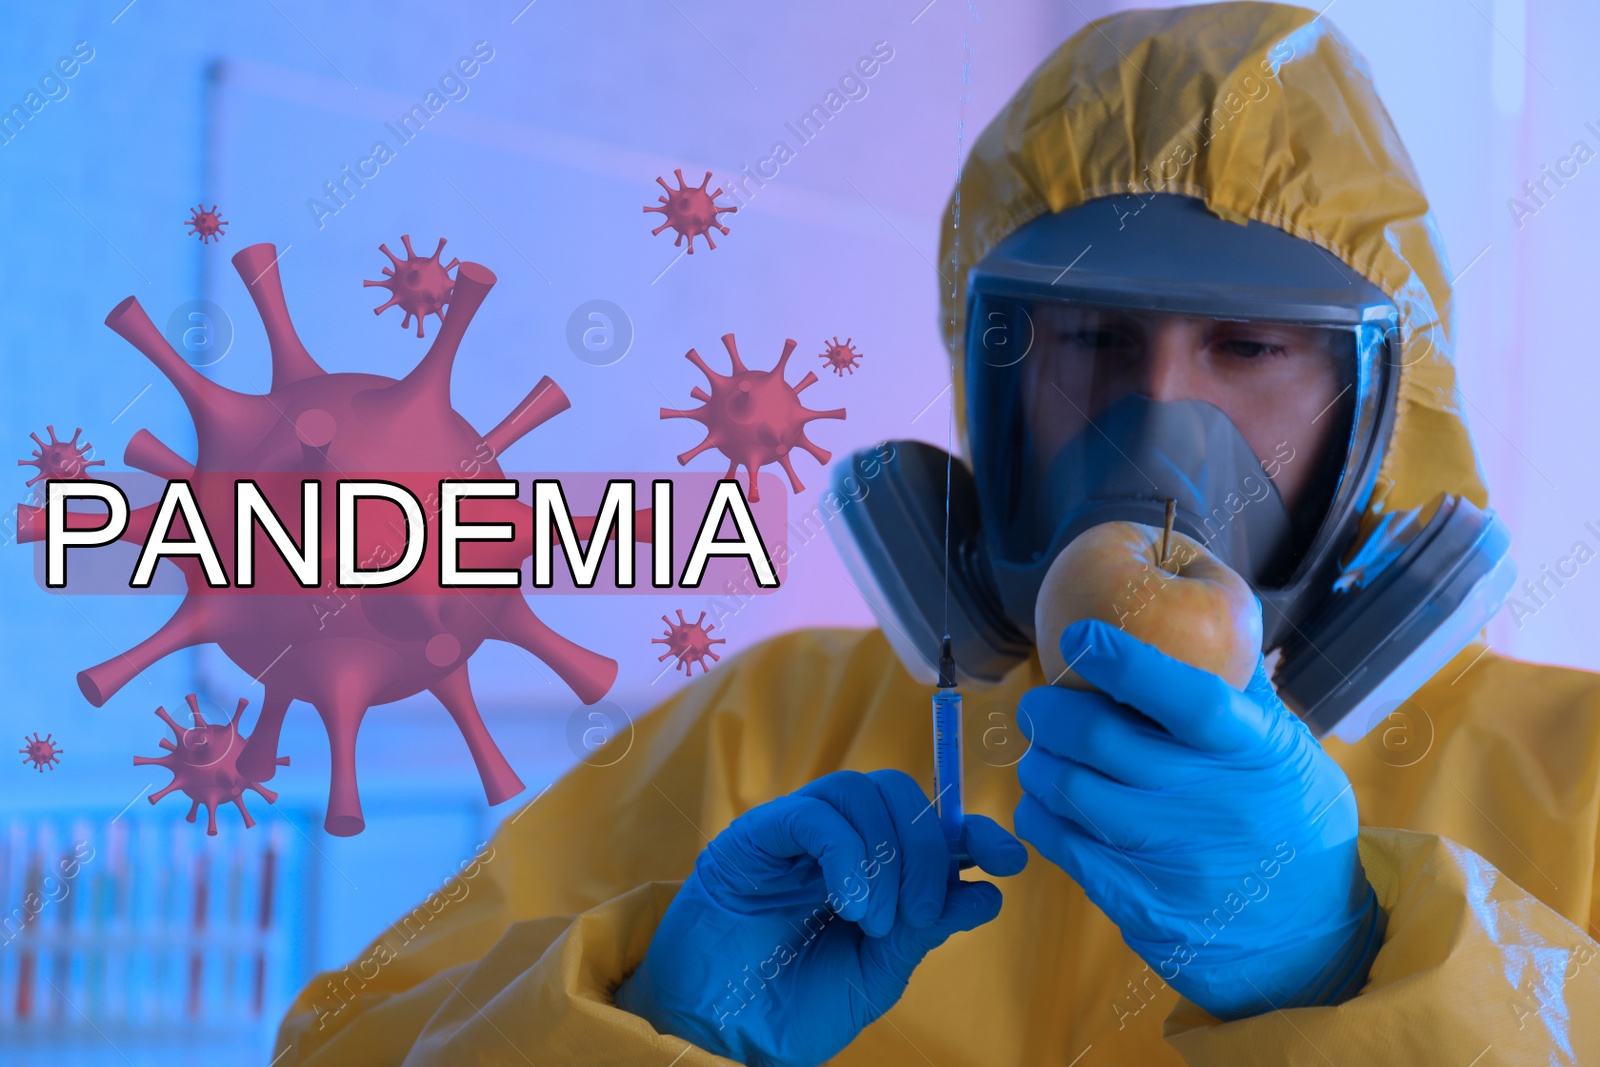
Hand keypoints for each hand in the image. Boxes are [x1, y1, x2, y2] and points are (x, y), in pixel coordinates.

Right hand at [616, 769, 1026, 1066]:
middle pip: (904, 798)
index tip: (1009, 859)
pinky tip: (851, 903)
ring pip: (864, 792)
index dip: (974, 832)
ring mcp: (797, 834)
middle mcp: (839, 842)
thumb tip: (988, 893)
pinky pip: (814, 814)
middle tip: (918, 914)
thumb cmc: (788, 1006)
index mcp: (874, 873)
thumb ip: (925, 931)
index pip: (932, 828)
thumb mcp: (875, 974)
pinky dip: (847, 853)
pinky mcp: (757, 835)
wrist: (713, 1031)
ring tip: (874, 920)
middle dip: (930, 851)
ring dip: (888, 856)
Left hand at [1014, 619, 1383, 1020]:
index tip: (1080, 638)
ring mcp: (1173, 859)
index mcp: (1255, 753)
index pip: (1187, 697)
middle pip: (1101, 738)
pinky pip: (1061, 844)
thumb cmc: (1295, 826)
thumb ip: (1242, 696)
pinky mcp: (1140, 902)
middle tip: (1038, 705)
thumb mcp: (1291, 754)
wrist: (1312, 940)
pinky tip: (1045, 802)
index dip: (1126, 662)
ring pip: (1068, 789)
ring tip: (1042, 754)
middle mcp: (1211, 804)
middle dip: (1049, 711)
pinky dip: (1039, 813)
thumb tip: (1202, 623)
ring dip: (1038, 762)